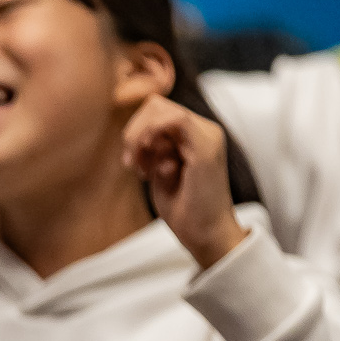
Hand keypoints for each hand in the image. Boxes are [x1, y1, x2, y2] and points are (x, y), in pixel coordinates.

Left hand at [121, 96, 243, 268]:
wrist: (205, 235)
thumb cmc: (184, 209)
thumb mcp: (160, 171)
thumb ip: (152, 148)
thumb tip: (135, 130)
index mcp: (195, 134)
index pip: (156, 110)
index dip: (135, 130)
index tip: (131, 162)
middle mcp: (205, 130)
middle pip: (155, 104)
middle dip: (133, 132)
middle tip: (133, 165)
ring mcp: (208, 135)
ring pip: (160, 108)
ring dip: (139, 137)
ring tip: (143, 170)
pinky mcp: (206, 147)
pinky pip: (174, 119)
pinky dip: (150, 136)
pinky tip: (148, 165)